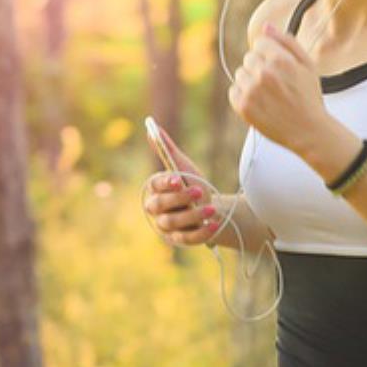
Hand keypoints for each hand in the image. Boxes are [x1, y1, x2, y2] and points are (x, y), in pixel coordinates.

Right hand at [142, 125, 221, 245]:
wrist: (210, 209)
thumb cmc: (192, 185)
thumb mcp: (184, 167)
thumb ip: (167, 150)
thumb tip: (152, 126)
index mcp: (155, 189)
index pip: (155, 186)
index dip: (166, 183)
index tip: (178, 179)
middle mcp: (156, 210)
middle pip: (160, 206)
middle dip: (179, 198)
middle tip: (199, 191)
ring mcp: (166, 227)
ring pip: (173, 223)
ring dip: (193, 215)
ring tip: (211, 209)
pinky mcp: (179, 240)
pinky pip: (187, 238)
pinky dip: (201, 232)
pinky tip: (214, 224)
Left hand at [228, 22, 330, 153]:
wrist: (308, 131)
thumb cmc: (309, 98)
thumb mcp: (307, 65)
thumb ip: (287, 42)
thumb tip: (266, 26)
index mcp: (280, 60)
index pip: (259, 43)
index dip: (270, 55)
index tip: (279, 68)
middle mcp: (263, 73)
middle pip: (249, 58)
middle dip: (260, 68)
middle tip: (276, 85)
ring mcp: (251, 90)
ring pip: (240, 74)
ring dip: (251, 82)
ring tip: (269, 95)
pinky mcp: (243, 106)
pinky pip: (233, 91)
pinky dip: (243, 96)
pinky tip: (260, 103)